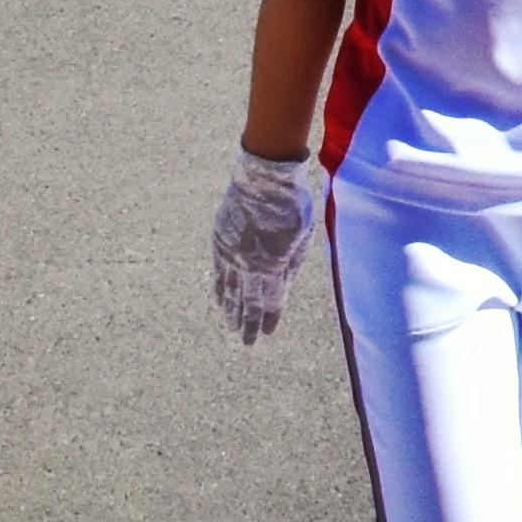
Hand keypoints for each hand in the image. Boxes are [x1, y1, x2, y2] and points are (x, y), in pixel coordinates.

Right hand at [214, 150, 319, 343]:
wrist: (264, 179)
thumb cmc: (292, 205)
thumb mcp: (302, 237)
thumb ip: (292, 264)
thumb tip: (283, 287)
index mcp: (273, 265)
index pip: (269, 300)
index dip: (268, 318)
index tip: (266, 333)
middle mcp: (249, 264)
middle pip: (247, 301)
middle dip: (247, 323)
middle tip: (246, 343)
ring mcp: (231, 254)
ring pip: (230, 291)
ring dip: (232, 311)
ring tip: (232, 327)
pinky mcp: (219, 242)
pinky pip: (218, 273)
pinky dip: (220, 290)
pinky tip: (219, 302)